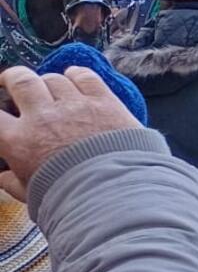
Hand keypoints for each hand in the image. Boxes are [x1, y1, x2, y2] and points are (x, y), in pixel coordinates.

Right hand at [0, 66, 142, 200]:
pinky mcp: (104, 101)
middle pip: (21, 81)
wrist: (112, 193)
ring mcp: (74, 106)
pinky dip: (77, 73)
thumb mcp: (30, 193)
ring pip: (53, 79)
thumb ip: (12, 183)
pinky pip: (86, 77)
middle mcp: (42, 117)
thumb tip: (2, 178)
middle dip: (12, 77)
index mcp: (18, 140)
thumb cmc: (68, 197)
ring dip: (48, 81)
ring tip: (48, 85)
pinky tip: (74, 74)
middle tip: (11, 80)